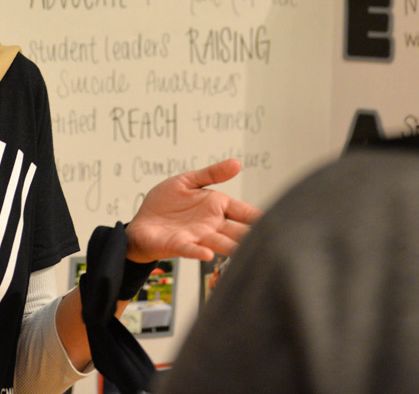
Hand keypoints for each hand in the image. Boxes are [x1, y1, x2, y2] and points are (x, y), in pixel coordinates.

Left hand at [124, 159, 261, 262]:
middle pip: (238, 231)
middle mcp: (211, 224)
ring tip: (245, 251)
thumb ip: (212, 174)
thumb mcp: (187, 181)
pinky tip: (208, 254)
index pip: (243, 212)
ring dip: (232, 247)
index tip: (278, 220)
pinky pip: (191, 249)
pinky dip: (199, 252)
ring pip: (220, 243)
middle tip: (271, 242)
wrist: (140, 223)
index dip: (258, 216)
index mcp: (216, 207)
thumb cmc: (164, 204)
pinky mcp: (179, 245)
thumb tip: (237, 163)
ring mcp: (197, 236)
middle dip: (252, 236)